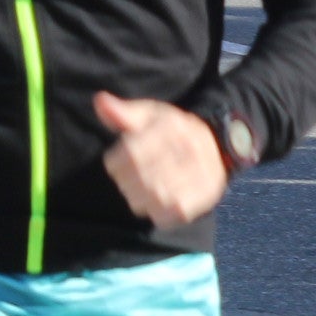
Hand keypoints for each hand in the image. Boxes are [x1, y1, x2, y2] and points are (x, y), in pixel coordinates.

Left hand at [94, 94, 227, 228]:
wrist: (215, 147)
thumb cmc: (172, 133)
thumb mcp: (149, 116)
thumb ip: (123, 112)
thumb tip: (100, 101)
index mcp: (173, 126)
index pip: (132, 153)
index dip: (115, 162)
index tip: (113, 163)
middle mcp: (190, 148)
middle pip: (142, 177)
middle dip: (126, 181)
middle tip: (126, 179)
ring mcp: (201, 173)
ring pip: (155, 197)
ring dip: (139, 197)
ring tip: (139, 190)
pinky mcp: (206, 195)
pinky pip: (171, 213)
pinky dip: (157, 211)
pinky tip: (154, 201)